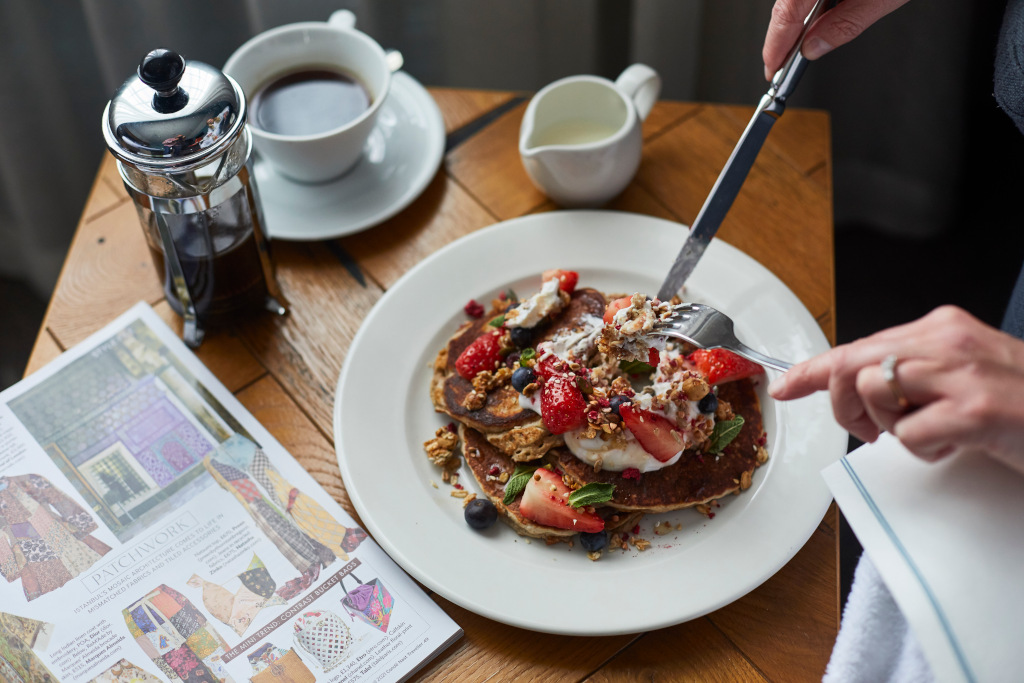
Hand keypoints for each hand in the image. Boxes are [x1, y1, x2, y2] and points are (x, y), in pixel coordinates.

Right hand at [763, 0, 912, 79]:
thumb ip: (845, 24)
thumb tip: (815, 47)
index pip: (785, 13)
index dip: (775, 46)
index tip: (773, 69)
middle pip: (788, 2)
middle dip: (785, 34)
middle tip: (784, 63)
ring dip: (800, 17)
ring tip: (805, 42)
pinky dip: (814, 1)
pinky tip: (822, 14)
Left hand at [768, 306, 1023, 474]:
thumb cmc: (1023, 402)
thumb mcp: (960, 377)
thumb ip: (913, 375)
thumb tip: (856, 387)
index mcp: (942, 329)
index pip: (857, 345)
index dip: (812, 369)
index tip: (785, 386)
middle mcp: (947, 342)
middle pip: (851, 366)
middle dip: (845, 405)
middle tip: (873, 427)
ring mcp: (962, 374)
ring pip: (872, 392)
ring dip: (888, 427)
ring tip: (927, 433)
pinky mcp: (975, 411)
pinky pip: (908, 435)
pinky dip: (922, 451)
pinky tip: (953, 446)